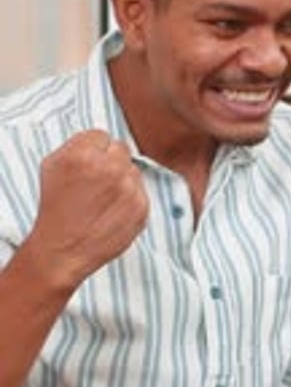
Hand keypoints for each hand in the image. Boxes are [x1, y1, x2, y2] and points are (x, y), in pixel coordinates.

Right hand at [26, 130, 148, 288]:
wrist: (63, 251)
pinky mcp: (141, 208)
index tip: (87, 166)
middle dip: (109, 163)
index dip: (93, 151)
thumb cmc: (55, 208)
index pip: (102, 136)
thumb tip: (100, 139)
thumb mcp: (52, 166)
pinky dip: (130, 200)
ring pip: (133, 171)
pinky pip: (140, 192)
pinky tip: (111, 213)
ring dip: (122, 181)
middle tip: (95, 184)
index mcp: (84, 154)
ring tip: (102, 201)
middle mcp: (110, 169)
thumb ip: (77, 145)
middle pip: (120, 150)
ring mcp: (129, 189)